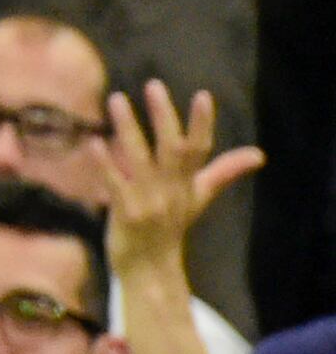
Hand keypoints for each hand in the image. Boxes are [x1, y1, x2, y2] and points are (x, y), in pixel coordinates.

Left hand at [99, 80, 260, 275]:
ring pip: (139, 158)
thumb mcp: (199, 198)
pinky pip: (115, 183)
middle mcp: (172, 190)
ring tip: (116, 99)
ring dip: (128, 128)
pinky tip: (94, 142)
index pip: (200, 149)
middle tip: (154, 85)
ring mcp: (149, 201)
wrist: (150, 269)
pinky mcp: (126, 212)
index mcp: (188, 184)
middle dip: (164, 116)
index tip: (203, 95)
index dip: (202, 123)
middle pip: (173, 149)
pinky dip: (105, 163)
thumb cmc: (172, 227)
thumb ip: (223, 172)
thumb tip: (259, 155)